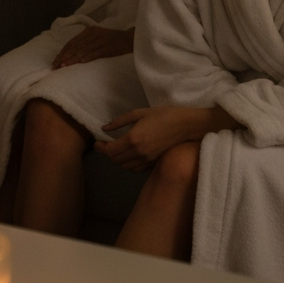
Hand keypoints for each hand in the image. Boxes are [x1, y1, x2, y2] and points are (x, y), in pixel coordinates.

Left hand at [52, 27, 134, 67]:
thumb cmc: (111, 40)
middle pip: (75, 46)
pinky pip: (96, 53)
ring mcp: (101, 40)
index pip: (72, 42)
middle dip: (64, 57)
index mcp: (88, 31)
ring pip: (83, 50)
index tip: (55, 61)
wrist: (129, 39)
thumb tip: (70, 54)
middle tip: (56, 66)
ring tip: (65, 66)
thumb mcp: (96, 37)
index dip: (62, 52)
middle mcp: (93, 34)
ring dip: (73, 59)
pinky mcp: (108, 47)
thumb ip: (85, 42)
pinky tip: (81, 62)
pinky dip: (87, 57)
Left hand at [94, 106, 239, 170]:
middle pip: (116, 160)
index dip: (101, 148)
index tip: (96, 143)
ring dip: (117, 160)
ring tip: (115, 150)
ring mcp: (147, 160)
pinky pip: (135, 169)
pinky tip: (128, 156)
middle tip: (104, 145)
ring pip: (125, 167)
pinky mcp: (154, 163)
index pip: (110, 150)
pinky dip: (128, 165)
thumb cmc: (163, 115)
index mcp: (133, 139)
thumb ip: (120, 121)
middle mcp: (138, 152)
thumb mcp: (139, 113)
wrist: (186, 125)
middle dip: (107, 154)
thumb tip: (104, 128)